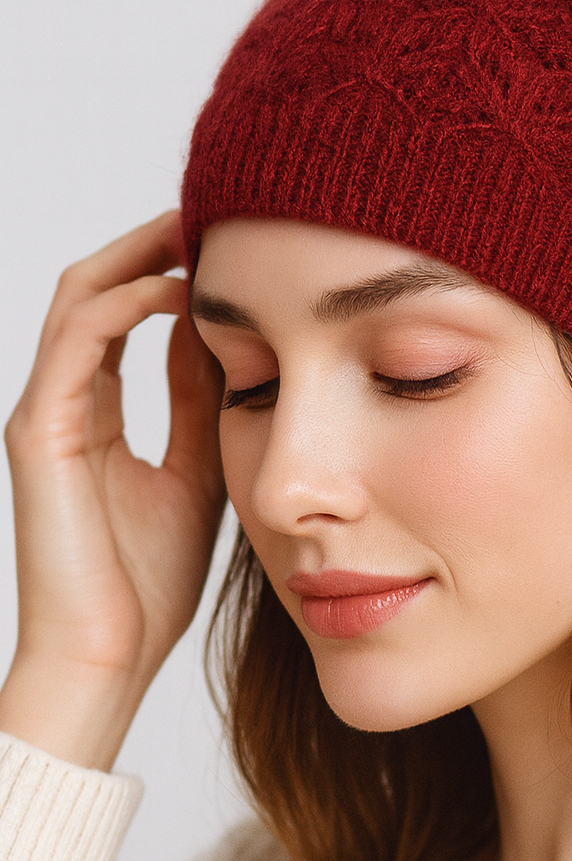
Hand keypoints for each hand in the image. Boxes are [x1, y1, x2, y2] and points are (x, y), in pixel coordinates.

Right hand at [1, 211, 225, 769]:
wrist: (112, 654)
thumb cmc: (151, 575)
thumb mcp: (198, 466)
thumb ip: (197, 402)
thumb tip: (222, 335)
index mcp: (98, 410)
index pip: (129, 312)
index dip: (175, 269)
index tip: (234, 245)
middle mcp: (65, 399)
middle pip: (101, 288)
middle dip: (155, 244)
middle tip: (218, 215)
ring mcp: (46, 412)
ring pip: (82, 297)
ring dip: (141, 254)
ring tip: (202, 230)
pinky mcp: (40, 433)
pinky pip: (78, 341)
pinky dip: (125, 302)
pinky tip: (181, 288)